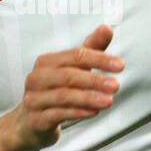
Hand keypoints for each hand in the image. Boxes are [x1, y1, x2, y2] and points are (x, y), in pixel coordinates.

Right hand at [9, 24, 123, 150]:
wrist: (30, 123)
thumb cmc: (55, 90)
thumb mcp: (73, 69)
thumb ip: (90, 49)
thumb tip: (107, 27)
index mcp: (46, 62)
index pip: (76, 56)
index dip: (99, 59)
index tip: (121, 65)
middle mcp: (36, 78)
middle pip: (68, 75)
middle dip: (94, 80)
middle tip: (116, 85)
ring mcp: (34, 99)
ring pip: (63, 96)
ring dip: (88, 97)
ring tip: (109, 100)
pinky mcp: (36, 119)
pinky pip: (58, 114)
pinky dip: (78, 112)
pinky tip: (94, 112)